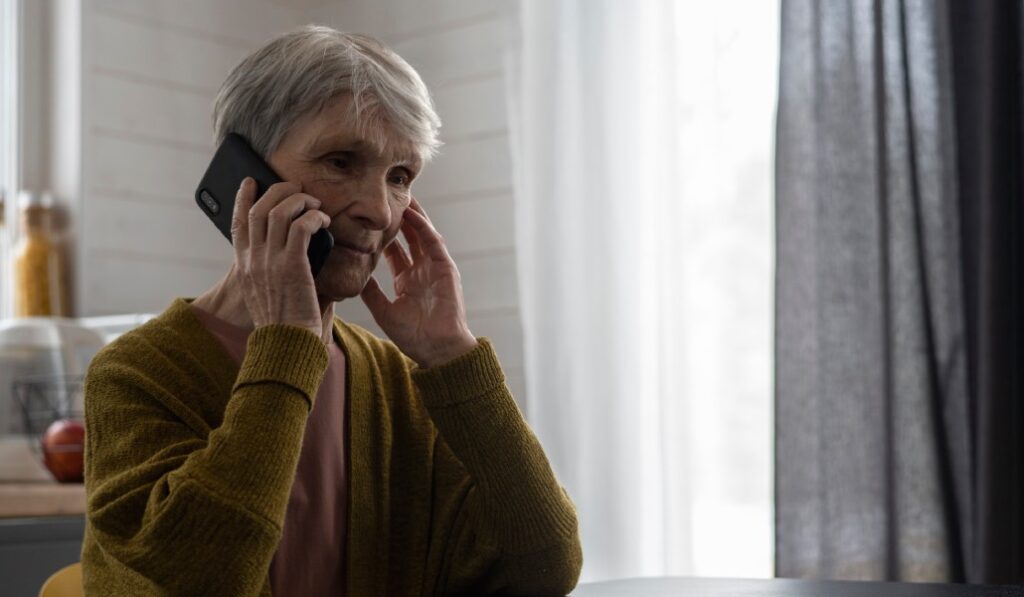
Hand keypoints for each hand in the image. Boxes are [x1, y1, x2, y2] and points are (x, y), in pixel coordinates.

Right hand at [231, 177, 329, 339]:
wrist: (288, 344)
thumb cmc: (285, 323)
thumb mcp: (266, 293)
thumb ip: (270, 269)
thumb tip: (288, 247)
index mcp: (244, 267)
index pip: (238, 223)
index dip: (243, 198)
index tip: (251, 182)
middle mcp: (253, 260)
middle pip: (259, 208)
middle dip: (279, 190)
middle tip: (296, 188)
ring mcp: (270, 262)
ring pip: (280, 212)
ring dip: (300, 200)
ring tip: (315, 204)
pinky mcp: (292, 265)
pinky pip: (302, 226)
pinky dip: (314, 217)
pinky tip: (323, 220)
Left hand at [360, 197, 477, 367]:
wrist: (437, 349)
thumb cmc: (414, 336)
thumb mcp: (383, 311)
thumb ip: (370, 292)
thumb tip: (351, 276)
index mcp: (407, 280)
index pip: (393, 250)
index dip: (382, 235)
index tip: (366, 219)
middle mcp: (421, 270)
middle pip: (408, 237)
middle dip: (399, 218)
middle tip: (386, 198)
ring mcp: (434, 268)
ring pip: (422, 234)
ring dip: (413, 215)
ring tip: (401, 196)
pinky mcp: (446, 268)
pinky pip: (434, 243)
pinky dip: (423, 227)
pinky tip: (412, 214)